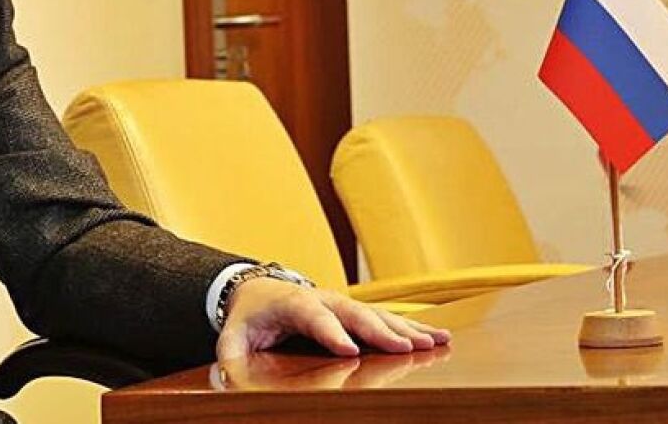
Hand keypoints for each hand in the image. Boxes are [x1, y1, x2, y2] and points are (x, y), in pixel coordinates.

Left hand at [215, 277, 450, 360]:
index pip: (314, 316)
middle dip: (382, 332)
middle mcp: (325, 299)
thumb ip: (231, 353)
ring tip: (435, 343)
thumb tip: (228, 376)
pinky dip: (414, 328)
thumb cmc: (249, 317)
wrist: (259, 290)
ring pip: (379, 316)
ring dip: (408, 330)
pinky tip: (439, 339)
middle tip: (408, 349)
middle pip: (356, 314)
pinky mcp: (356, 312)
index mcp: (294, 304)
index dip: (331, 332)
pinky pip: (387, 319)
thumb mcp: (233, 334)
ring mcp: (344, 304)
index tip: (350, 350)